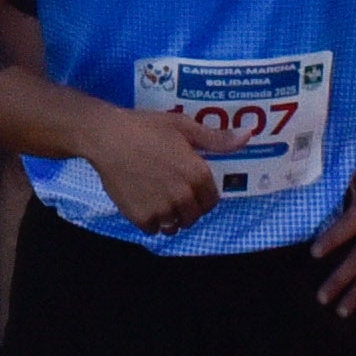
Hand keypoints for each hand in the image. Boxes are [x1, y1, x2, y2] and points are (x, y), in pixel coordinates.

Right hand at [82, 104, 226, 234]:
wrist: (107, 137)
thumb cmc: (146, 127)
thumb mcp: (183, 126)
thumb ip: (217, 138)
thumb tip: (248, 136)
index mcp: (198, 174)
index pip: (211, 201)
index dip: (202, 194)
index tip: (190, 186)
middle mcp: (183, 196)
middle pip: (194, 216)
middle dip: (187, 207)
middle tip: (171, 190)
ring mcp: (162, 209)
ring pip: (175, 226)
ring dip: (170, 217)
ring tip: (157, 198)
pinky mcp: (141, 217)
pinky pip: (154, 229)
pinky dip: (150, 220)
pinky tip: (143, 201)